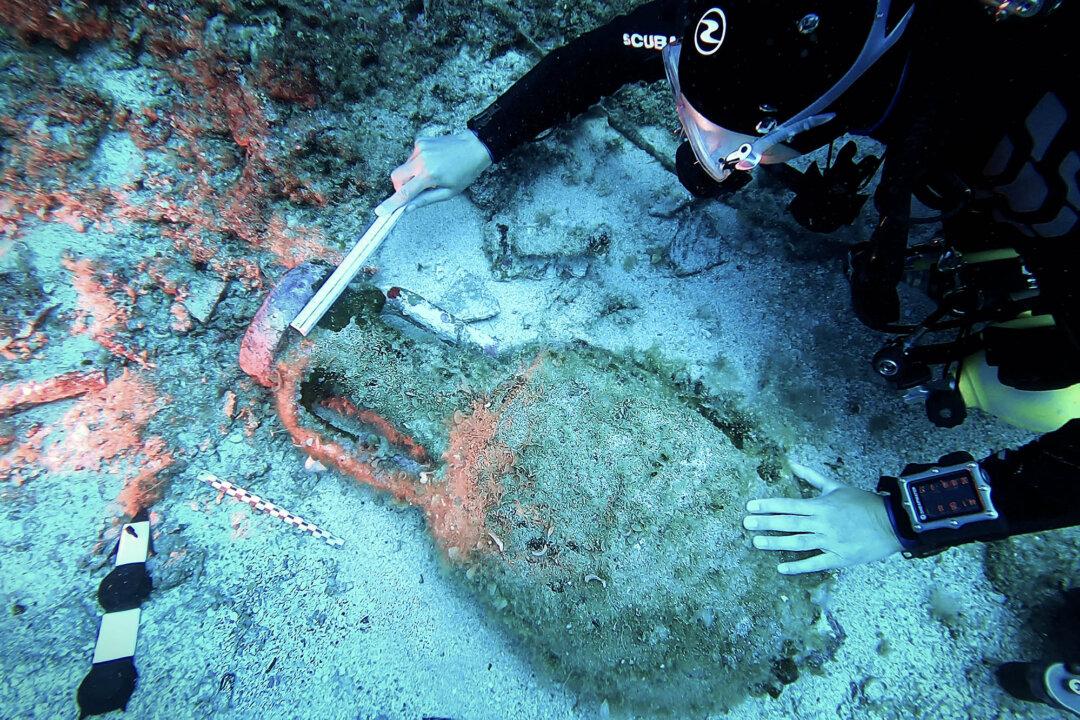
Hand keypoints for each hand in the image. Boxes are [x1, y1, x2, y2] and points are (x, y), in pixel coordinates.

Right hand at [374, 131, 492, 215]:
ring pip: (404, 167)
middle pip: (396, 176)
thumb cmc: (465, 172)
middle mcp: (421, 160)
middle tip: (413, 190)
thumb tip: (408, 208)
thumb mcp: (449, 192)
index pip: (405, 192)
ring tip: (431, 173)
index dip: (392, 203)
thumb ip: (426, 200)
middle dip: (400, 186)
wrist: (474, 147)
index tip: (380, 211)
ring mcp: (420, 148)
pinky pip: (411, 157)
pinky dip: (417, 164)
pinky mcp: (420, 141)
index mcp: (430, 174)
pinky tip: (432, 163)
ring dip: (412, 174)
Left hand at [743, 461, 902, 573]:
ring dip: (776, 543)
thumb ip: (811, 476)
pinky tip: (781, 568)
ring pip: (798, 543)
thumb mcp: (836, 486)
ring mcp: (830, 542)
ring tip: (756, 543)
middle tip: (746, 524)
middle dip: (766, 523)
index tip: (750, 506)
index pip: (789, 504)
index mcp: (821, 505)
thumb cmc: (862, 503)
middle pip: (789, 523)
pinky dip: (798, 567)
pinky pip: (815, 563)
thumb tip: (792, 463)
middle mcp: (823, 523)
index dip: (768, 505)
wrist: (892, 522)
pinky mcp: (839, 558)